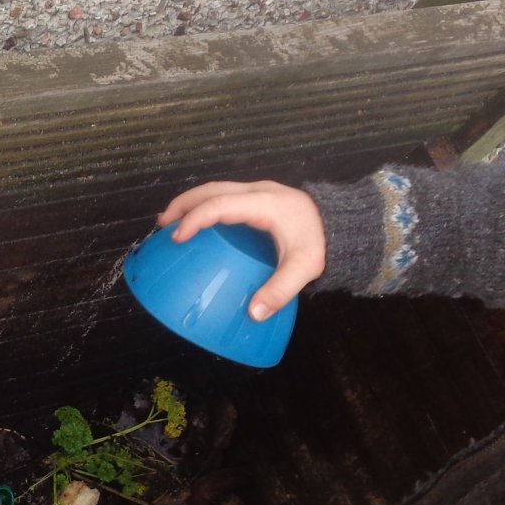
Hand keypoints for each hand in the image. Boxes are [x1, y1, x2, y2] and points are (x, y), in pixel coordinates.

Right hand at [157, 181, 325, 320]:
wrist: (342, 223)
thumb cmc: (323, 242)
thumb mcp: (305, 268)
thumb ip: (280, 290)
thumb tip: (253, 314)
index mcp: (265, 204)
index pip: (221, 204)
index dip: (196, 218)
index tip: (178, 237)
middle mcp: (258, 192)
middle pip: (211, 189)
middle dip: (183, 205)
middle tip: (162, 226)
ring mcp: (257, 192)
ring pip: (215, 189)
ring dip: (191, 204)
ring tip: (171, 224)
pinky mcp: (258, 199)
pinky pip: (224, 198)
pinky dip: (204, 208)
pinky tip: (197, 227)